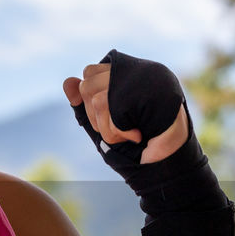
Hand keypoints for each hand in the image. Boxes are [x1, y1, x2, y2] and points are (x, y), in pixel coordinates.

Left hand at [63, 64, 188, 164]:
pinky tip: (136, 135)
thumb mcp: (104, 125)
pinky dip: (116, 131)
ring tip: (130, 134)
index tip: (110, 117)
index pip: (90, 72)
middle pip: (88, 85)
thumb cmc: (135, 147)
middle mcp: (135, 73)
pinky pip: (110, 107)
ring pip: (97, 100)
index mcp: (125, 76)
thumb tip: (67, 81)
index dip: (90, 98)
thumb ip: (85, 106)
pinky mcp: (151, 94)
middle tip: (120, 128)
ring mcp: (146, 81)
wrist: (167, 164)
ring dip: (107, 127)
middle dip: (95, 116)